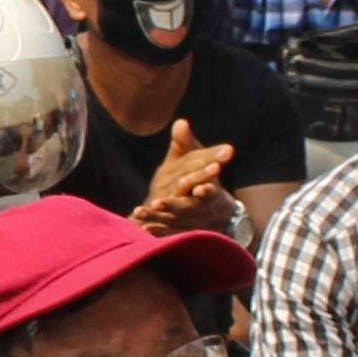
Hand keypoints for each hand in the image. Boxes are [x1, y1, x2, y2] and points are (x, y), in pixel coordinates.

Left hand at [133, 120, 238, 234]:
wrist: (217, 212)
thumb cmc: (205, 177)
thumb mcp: (199, 159)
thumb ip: (187, 143)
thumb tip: (180, 122)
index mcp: (211, 191)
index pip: (210, 190)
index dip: (205, 190)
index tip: (198, 190)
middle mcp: (202, 209)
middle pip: (188, 208)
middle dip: (174, 205)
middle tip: (158, 202)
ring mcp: (191, 222)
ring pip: (174, 222)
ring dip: (158, 217)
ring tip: (140, 212)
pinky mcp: (180, 232)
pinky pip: (167, 234)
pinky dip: (156, 232)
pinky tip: (141, 229)